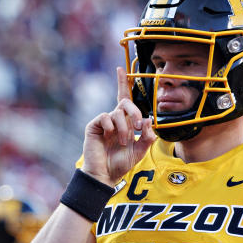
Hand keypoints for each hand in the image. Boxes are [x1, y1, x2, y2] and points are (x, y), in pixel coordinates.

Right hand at [81, 66, 155, 184]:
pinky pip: (105, 117)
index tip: (120, 68)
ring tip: (123, 142)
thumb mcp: (141, 150)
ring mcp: (104, 122)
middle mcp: (114, 119)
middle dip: (135, 112)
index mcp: (125, 122)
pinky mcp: (94, 126)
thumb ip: (148, 136)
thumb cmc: (121, 163)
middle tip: (138, 127)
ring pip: (118, 113)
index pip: (125, 99)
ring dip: (124, 129)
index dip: (122, 83)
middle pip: (125, 102)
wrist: (106, 174)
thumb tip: (149, 120)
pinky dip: (111, 127)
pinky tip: (109, 137)